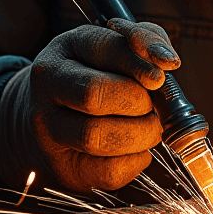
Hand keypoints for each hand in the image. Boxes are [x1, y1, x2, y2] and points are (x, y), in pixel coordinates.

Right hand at [0, 20, 178, 192]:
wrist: (53, 120)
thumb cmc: (95, 77)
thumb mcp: (114, 49)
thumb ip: (144, 41)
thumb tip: (166, 61)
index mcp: (61, 55)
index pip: (103, 50)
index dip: (139, 63)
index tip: (160, 77)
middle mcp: (46, 92)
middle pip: (95, 95)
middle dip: (138, 101)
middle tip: (151, 105)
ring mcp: (49, 134)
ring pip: (97, 137)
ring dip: (141, 133)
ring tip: (149, 126)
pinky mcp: (67, 170)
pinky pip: (109, 172)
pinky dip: (136, 160)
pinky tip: (136, 147)